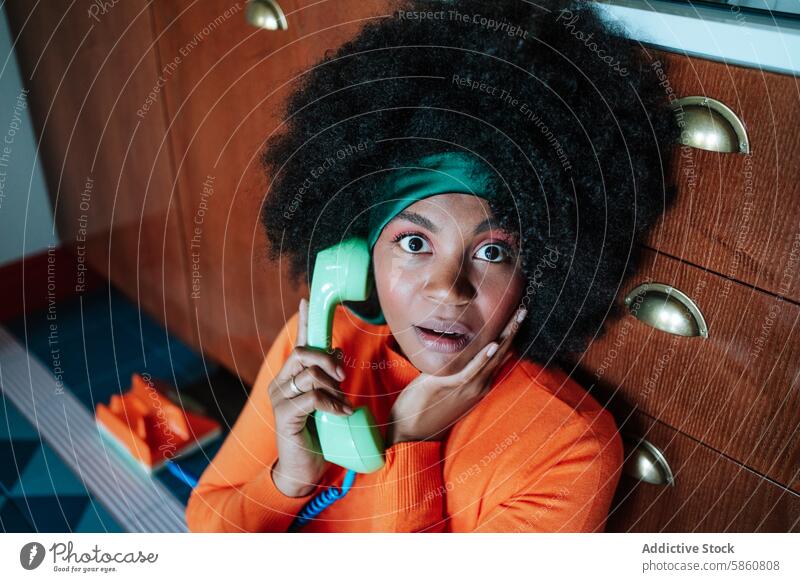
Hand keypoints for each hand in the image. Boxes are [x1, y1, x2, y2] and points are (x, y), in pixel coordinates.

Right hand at [268, 298, 352, 496]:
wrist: (304, 470)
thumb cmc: (316, 434)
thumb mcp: (327, 401)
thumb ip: (329, 378)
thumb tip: (337, 352)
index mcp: (290, 377)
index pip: (298, 343)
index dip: (304, 322)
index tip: (307, 300)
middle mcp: (280, 383)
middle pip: (304, 353)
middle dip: (327, 360)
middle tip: (342, 376)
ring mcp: (280, 398)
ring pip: (310, 373)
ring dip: (332, 387)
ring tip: (340, 404)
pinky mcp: (285, 415)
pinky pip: (313, 397)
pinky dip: (332, 403)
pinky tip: (342, 413)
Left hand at [386, 306, 527, 445]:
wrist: (411, 432)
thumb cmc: (426, 407)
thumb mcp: (448, 385)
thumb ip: (458, 369)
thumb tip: (459, 351)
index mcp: (479, 383)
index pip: (501, 355)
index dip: (511, 336)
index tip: (518, 316)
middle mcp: (479, 385)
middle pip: (502, 353)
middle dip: (514, 331)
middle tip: (524, 310)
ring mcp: (467, 387)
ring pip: (492, 358)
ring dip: (506, 337)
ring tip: (516, 319)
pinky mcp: (451, 387)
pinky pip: (471, 371)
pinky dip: (483, 358)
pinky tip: (493, 344)